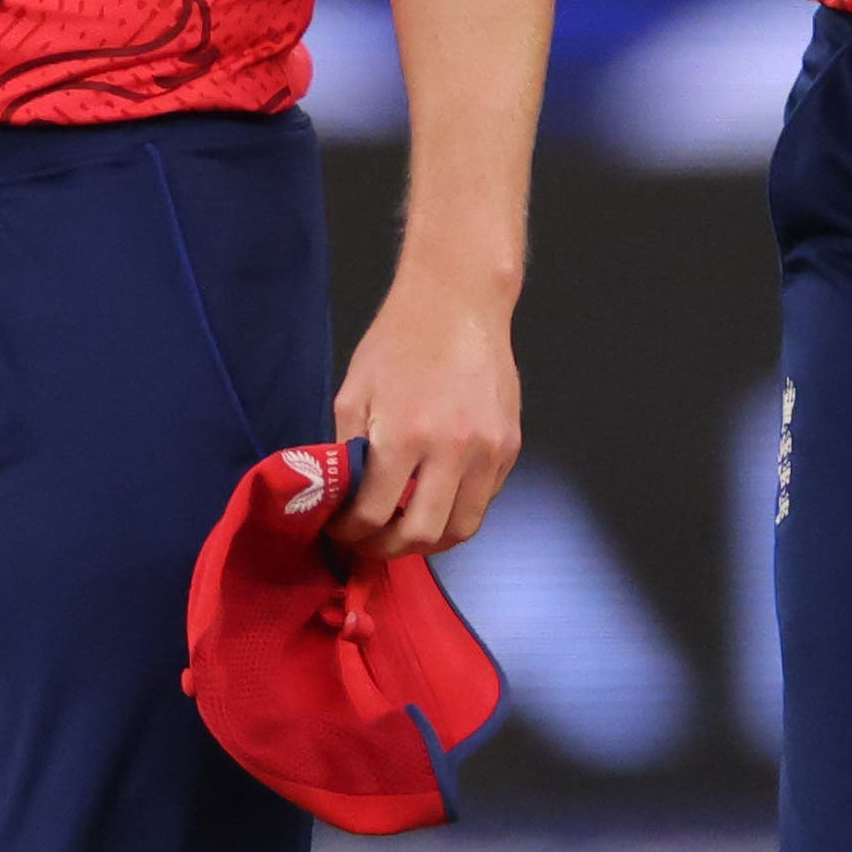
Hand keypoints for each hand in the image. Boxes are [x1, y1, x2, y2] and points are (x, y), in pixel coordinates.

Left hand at [330, 270, 518, 558]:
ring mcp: (489, 450)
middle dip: (388, 549)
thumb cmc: (398, 342)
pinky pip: (484, 501)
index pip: (374, 514)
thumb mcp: (354, 392)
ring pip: (462, 529)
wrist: (458, 302)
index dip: (350, 533)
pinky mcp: (510, 447)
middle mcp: (453, 449)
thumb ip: (348, 452)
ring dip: (430, 541)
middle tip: (370, 543)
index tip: (341, 530)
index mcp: (405, 434)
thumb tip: (341, 502)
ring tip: (405, 530)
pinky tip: (436, 497)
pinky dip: (458, 511)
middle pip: (422, 535)